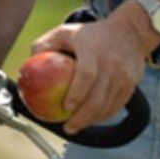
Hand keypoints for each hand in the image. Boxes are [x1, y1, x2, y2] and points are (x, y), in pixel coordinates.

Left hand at [31, 14, 147, 134]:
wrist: (130, 31)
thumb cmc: (92, 34)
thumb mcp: (66, 32)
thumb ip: (46, 45)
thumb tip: (27, 65)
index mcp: (93, 50)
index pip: (86, 75)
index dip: (76, 94)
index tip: (66, 107)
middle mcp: (111, 64)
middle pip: (97, 97)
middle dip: (82, 117)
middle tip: (68, 127)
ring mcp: (124, 76)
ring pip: (108, 106)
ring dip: (91, 120)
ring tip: (76, 126)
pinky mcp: (131, 84)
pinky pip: (116, 106)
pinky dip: (103, 116)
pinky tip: (91, 119)